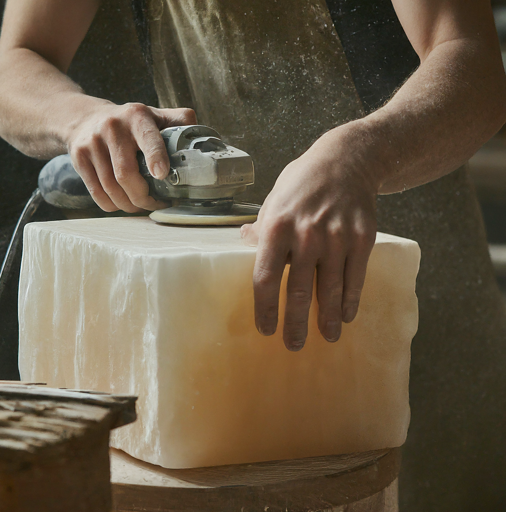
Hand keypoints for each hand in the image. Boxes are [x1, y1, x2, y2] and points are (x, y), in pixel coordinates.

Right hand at [67, 101, 196, 212]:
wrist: (84, 118)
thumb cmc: (130, 123)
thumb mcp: (155, 115)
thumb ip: (180, 122)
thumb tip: (202, 139)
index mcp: (137, 117)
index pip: (147, 138)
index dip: (155, 157)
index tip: (162, 175)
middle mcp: (112, 128)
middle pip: (126, 174)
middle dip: (143, 197)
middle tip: (156, 203)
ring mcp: (92, 144)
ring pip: (111, 188)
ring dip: (130, 205)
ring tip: (142, 206)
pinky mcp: (78, 159)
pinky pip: (98, 194)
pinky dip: (113, 205)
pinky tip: (124, 203)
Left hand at [241, 128, 378, 350]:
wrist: (346, 160)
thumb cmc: (303, 181)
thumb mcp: (274, 197)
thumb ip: (261, 226)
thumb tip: (244, 242)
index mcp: (277, 227)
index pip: (265, 277)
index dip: (264, 308)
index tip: (265, 329)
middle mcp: (306, 235)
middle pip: (297, 291)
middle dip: (294, 323)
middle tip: (293, 345)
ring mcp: (337, 238)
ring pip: (330, 289)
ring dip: (326, 318)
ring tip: (325, 338)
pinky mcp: (362, 239)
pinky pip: (355, 277)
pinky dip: (351, 300)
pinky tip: (346, 316)